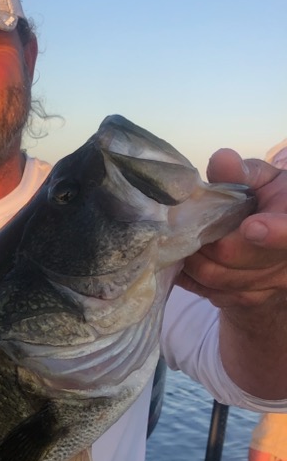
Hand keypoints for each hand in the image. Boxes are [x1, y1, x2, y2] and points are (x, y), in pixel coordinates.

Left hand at [177, 149, 286, 307]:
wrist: (273, 247)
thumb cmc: (269, 203)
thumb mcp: (263, 181)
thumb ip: (244, 173)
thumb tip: (222, 159)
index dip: (274, 233)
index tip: (251, 227)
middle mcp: (286, 262)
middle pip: (234, 256)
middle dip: (203, 239)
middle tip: (184, 222)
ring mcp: (268, 285)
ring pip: (215, 277)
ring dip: (192, 258)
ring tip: (184, 237)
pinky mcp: (246, 301)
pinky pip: (207, 292)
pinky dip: (190, 275)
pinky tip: (186, 258)